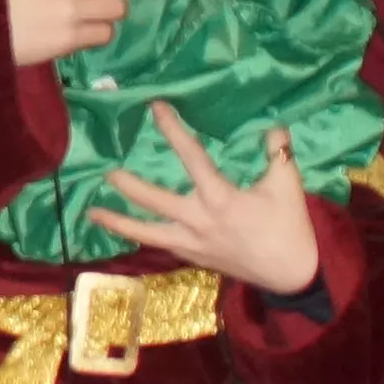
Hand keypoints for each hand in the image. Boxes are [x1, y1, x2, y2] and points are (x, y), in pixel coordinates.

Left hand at [87, 102, 323, 296]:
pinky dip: (140, 237)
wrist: (292, 275)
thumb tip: (272, 125)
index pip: (191, 157)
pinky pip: (159, 245)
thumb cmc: (290, 227)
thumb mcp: (287, 185)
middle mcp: (198, 221)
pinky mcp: (192, 258)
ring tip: (92, 213)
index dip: (172, 130)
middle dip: (127, 184)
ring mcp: (191, 243)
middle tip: (104, 168)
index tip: (155, 108)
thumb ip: (278, 151)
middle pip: (153, 200)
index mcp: (220, 198)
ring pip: (146, 233)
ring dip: (118, 222)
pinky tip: (125, 230)